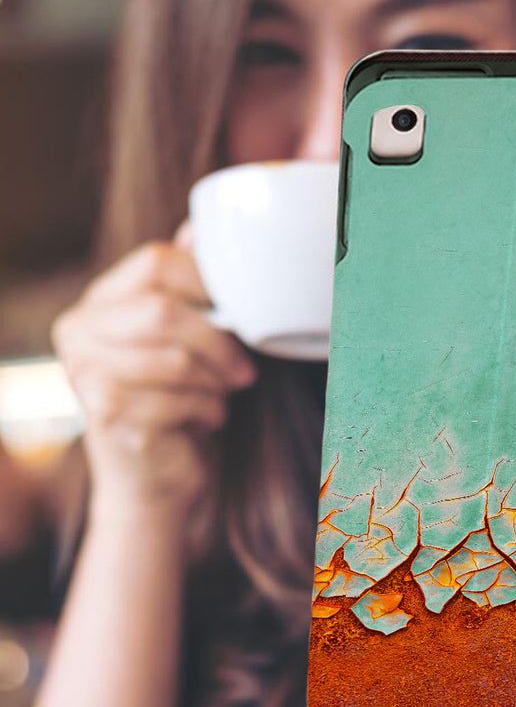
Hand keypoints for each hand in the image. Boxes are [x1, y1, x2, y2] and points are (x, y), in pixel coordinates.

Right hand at [52, 223, 256, 532]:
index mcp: (100, 301)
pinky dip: (208, 412)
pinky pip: (176, 401)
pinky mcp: (104, 417)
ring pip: (172, 360)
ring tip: (220, 395)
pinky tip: (205, 420)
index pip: (156, 262)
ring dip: (214, 383)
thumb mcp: (189, 341)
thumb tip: (202, 228)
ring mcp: (84, 376)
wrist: (158, 478)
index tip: (241, 312)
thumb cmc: (181, 402)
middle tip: (245, 370)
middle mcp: (79, 331)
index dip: (210, 283)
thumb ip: (188, 288)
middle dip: (218, 342)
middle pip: (163, 311)